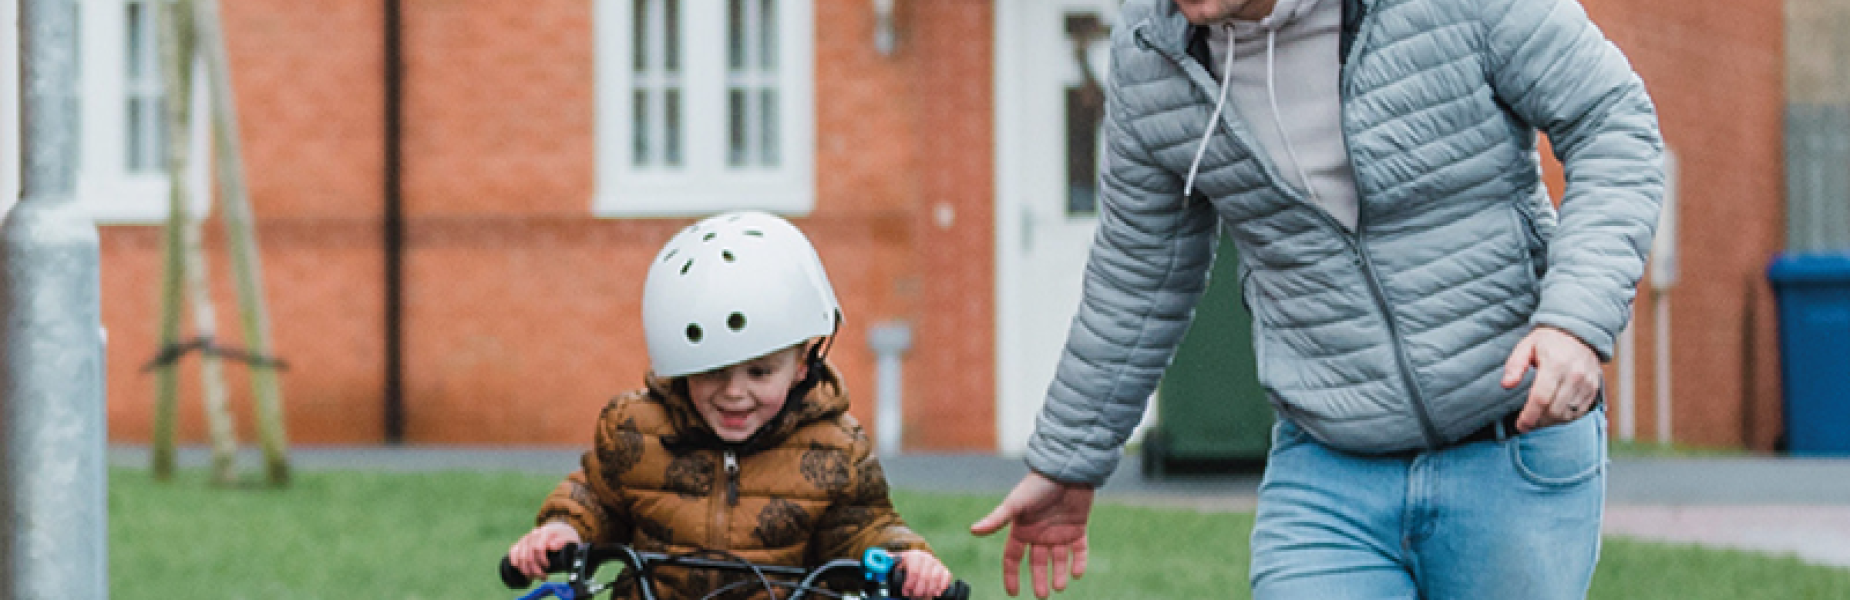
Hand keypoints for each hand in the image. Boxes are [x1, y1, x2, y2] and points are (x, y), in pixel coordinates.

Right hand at [507, 520, 582, 580]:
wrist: (559, 531)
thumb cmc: (565, 538)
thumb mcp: (569, 539)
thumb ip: (563, 542)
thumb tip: (553, 545)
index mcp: (545, 532)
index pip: (538, 548)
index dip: (542, 560)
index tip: (548, 567)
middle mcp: (533, 534)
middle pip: (528, 555)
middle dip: (535, 569)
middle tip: (543, 577)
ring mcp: (526, 539)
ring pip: (520, 556)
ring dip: (526, 570)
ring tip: (534, 577)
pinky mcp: (520, 543)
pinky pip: (513, 552)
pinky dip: (515, 562)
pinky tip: (520, 569)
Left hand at [895, 550, 951, 598]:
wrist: (917, 560)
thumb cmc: (905, 565)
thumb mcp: (896, 563)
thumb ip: (890, 562)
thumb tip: (883, 556)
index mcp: (913, 555)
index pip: (914, 571)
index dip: (910, 584)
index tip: (906, 591)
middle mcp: (926, 557)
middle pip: (925, 577)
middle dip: (919, 590)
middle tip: (914, 596)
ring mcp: (936, 563)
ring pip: (935, 578)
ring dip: (929, 590)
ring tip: (923, 596)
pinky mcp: (944, 568)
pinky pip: (946, 576)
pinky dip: (942, 586)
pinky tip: (936, 593)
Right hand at [969, 471, 1094, 597]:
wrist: (1067, 470)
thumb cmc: (1038, 485)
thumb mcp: (1016, 504)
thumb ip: (997, 519)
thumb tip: (973, 530)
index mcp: (1022, 529)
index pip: (1013, 557)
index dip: (1011, 575)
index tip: (1014, 593)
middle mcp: (1039, 533)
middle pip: (1037, 563)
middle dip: (1039, 580)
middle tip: (1042, 595)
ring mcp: (1059, 531)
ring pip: (1058, 559)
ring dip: (1058, 574)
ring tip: (1059, 587)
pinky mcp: (1078, 527)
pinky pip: (1079, 550)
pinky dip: (1078, 562)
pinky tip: (1077, 573)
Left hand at [1502, 325, 1601, 432]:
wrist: (1579, 333)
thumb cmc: (1548, 341)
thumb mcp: (1526, 346)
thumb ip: (1515, 366)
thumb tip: (1506, 385)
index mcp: (1556, 364)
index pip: (1541, 398)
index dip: (1529, 416)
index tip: (1520, 426)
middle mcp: (1575, 375)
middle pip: (1555, 410)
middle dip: (1538, 421)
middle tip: (1527, 422)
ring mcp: (1587, 383)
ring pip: (1567, 414)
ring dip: (1551, 422)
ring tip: (1538, 419)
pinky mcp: (1594, 389)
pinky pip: (1579, 412)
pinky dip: (1565, 418)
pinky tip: (1553, 414)